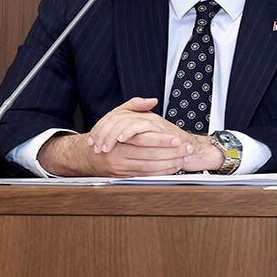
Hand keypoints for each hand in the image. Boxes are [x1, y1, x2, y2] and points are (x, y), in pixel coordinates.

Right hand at [85, 97, 225, 172]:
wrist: (89, 155)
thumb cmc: (106, 134)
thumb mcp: (117, 114)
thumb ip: (135, 105)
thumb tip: (152, 100)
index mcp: (119, 138)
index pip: (144, 139)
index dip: (162, 140)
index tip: (176, 139)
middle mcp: (120, 154)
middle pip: (150, 155)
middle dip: (171, 153)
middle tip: (187, 150)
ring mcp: (123, 167)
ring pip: (151, 167)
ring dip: (170, 164)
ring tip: (184, 159)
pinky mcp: (126, 176)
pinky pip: (147, 175)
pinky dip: (162, 172)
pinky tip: (173, 168)